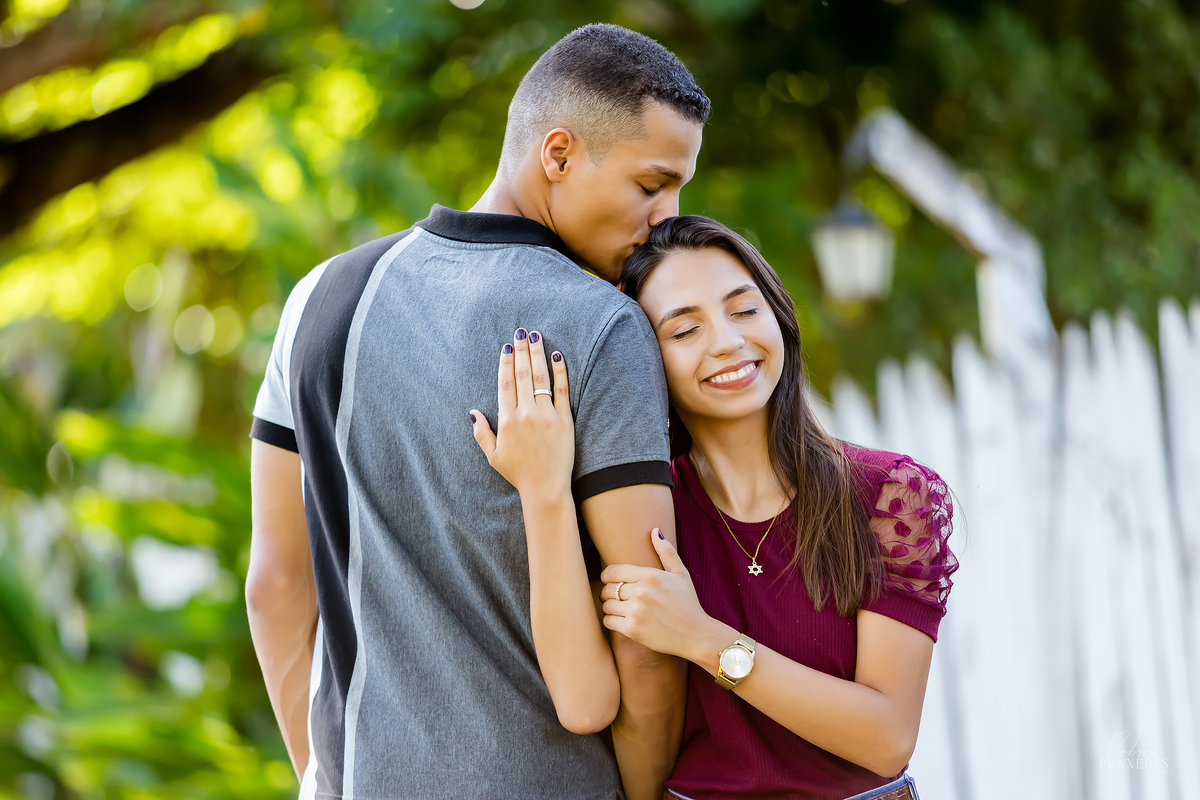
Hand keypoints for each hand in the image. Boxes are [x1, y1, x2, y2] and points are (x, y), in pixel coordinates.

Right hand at [470, 329, 573, 500]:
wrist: (545, 488)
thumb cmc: (518, 473)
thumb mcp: (493, 455)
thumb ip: (481, 432)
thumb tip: (472, 412)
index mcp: (507, 420)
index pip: (505, 383)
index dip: (505, 362)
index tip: (507, 345)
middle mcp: (525, 414)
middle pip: (523, 374)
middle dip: (521, 350)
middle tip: (521, 331)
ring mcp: (546, 415)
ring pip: (541, 377)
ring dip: (538, 354)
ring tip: (536, 335)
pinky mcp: (564, 420)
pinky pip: (562, 390)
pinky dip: (560, 372)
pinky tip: (557, 356)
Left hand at [600, 529, 732, 663]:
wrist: (695, 635)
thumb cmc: (688, 603)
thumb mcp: (681, 574)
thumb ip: (666, 552)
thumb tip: (655, 531)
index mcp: (650, 576)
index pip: (613, 571)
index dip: (607, 576)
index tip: (610, 581)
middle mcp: (641, 592)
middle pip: (608, 588)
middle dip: (610, 593)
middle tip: (617, 597)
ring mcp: (636, 611)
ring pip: (606, 605)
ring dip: (610, 607)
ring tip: (620, 609)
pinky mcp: (633, 630)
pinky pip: (608, 621)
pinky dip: (612, 621)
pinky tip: (622, 621)